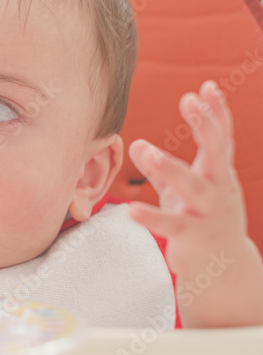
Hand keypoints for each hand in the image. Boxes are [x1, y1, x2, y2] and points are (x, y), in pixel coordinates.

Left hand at [127, 80, 247, 276]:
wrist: (223, 268)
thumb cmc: (199, 219)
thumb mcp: (181, 190)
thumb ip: (160, 168)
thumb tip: (136, 144)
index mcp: (218, 174)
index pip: (222, 138)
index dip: (217, 112)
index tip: (207, 86)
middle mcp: (219, 189)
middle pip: (217, 153)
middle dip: (205, 126)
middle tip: (189, 100)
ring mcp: (208, 213)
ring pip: (193, 187)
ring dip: (171, 167)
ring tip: (147, 150)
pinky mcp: (193, 237)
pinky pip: (171, 225)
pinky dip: (151, 217)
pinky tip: (130, 209)